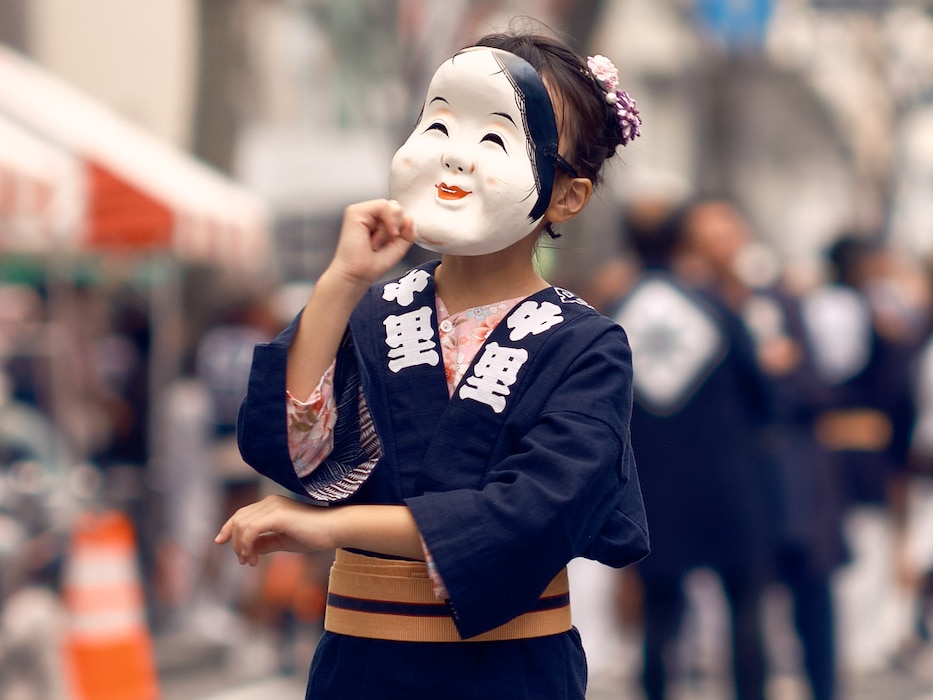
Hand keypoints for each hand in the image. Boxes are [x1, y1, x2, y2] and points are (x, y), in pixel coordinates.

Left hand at [214, 494, 334, 566]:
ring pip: (242, 525)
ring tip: (250, 561)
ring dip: (241, 547)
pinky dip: (247, 546)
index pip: (242, 514)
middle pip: (238, 519)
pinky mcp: (277, 515)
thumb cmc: (314, 535)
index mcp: (271, 505)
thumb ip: (265, 543)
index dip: (228, 528)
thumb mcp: (283, 541)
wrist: (334, 529)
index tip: (220, 541)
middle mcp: (269, 502)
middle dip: (235, 542)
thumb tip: (249, 550)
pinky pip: (251, 530)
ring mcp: (273, 506)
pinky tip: (253, 559)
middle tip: (244, 561)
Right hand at [328, 199, 414, 287]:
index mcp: (377, 222)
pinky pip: (383, 206)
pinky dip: (387, 222)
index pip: (398, 213)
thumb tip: (409, 218)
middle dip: (395, 227)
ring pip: (392, 207)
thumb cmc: (371, 265)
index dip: (400, 228)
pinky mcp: (355, 211)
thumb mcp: (398, 247)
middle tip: (380, 244)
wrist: (357, 275)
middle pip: (396, 207)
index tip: (390, 243)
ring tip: (375, 242)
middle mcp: (369, 215)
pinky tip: (376, 237)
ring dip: (388, 229)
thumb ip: (408, 233)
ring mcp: (361, 212)